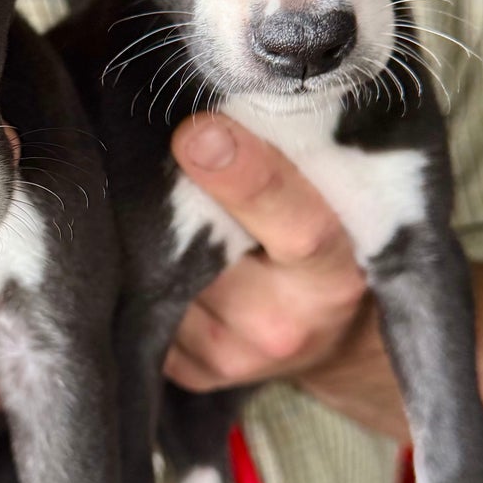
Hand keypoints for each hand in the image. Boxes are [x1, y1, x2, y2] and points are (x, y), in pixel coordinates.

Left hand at [164, 114, 369, 392]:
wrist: (332, 336)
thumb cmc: (332, 246)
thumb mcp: (336, 204)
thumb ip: (290, 163)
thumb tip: (213, 108)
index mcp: (336, 272)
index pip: (297, 224)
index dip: (246, 177)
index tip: (198, 131)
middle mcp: (284, 324)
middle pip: (202, 248)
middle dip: (175, 201)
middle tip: (160, 155)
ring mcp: (233, 357)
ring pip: (163, 273)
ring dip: (155, 240)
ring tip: (174, 215)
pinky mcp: (194, 374)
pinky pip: (149, 306)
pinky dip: (146, 275)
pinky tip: (165, 258)